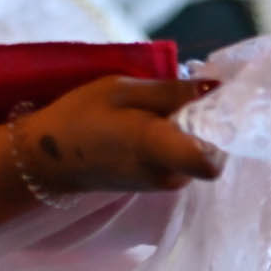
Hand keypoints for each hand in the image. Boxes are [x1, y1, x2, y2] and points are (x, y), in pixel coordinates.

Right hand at [21, 76, 225, 195]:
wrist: (46, 159)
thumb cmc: (79, 117)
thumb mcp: (121, 90)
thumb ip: (172, 91)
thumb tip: (217, 86)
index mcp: (158, 150)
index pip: (214, 158)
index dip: (224, 127)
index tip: (212, 99)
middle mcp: (170, 175)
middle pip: (214, 147)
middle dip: (204, 119)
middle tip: (175, 93)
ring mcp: (166, 184)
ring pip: (199, 150)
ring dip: (189, 127)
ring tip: (155, 106)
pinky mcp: (160, 184)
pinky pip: (184, 157)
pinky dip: (176, 138)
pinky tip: (148, 123)